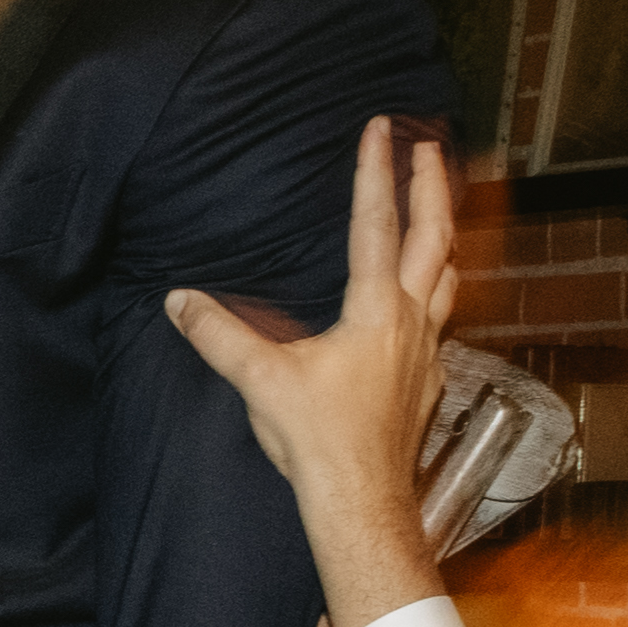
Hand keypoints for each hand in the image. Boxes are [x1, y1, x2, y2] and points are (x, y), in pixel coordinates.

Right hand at [168, 114, 464, 625]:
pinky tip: (423, 294)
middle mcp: (411, 322)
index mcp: (375, 311)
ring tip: (437, 206)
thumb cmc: (319, 442)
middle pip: (435, 236)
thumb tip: (179, 299)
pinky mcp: (426, 379)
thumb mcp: (260, 382)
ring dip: (442, 233)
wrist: (362, 499)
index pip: (376, 224)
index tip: (378, 127)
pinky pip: (441, 316)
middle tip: (428, 144)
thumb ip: (218, 335)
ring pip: (448, 275)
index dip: (375, 171)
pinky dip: (436, 287)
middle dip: (432, 185)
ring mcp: (426, 351)